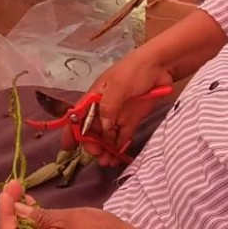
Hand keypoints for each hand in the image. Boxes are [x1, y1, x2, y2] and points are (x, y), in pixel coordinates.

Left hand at [0, 180, 137, 228]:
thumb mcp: (67, 218)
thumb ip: (38, 216)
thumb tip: (15, 208)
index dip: (5, 210)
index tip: (10, 188)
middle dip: (12, 211)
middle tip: (16, 187)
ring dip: (23, 218)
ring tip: (25, 194)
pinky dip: (35, 226)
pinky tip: (38, 210)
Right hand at [65, 48, 173, 166]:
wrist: (160, 66)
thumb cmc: (134, 71)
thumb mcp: (118, 85)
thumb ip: (109, 107)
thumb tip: (104, 128)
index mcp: (95, 97)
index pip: (78, 115)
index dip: (71, 131)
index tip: (67, 147)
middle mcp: (104, 107)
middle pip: (92, 130)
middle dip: (92, 144)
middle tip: (97, 155)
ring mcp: (118, 114)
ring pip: (107, 136)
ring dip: (105, 149)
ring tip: (107, 162)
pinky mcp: (132, 119)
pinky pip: (123, 136)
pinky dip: (119, 147)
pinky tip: (118, 158)